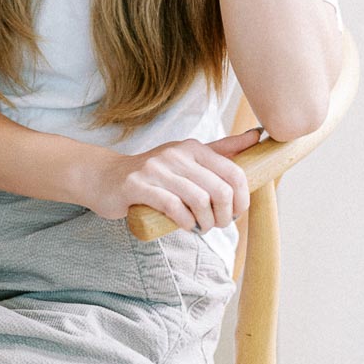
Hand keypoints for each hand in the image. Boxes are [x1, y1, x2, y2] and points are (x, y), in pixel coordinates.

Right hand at [80, 127, 260, 232]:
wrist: (106, 178)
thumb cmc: (154, 173)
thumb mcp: (188, 158)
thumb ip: (222, 150)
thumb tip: (257, 136)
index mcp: (193, 147)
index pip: (234, 172)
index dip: (242, 199)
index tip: (234, 213)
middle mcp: (176, 154)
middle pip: (220, 190)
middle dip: (224, 215)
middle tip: (216, 225)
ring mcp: (156, 168)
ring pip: (199, 200)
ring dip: (205, 223)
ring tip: (199, 228)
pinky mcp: (138, 185)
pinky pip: (173, 207)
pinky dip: (184, 222)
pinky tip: (184, 226)